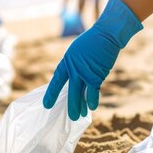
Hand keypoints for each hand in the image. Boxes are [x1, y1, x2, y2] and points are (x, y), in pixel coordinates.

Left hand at [43, 0, 142, 119]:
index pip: (57, 80)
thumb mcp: (76, 52)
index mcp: (67, 62)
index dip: (51, 93)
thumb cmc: (92, 42)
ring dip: (80, 106)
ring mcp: (85, 73)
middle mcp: (74, 69)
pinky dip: (92, 100)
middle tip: (67, 117)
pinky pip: (93, 92)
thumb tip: (73, 78)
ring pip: (80, 94)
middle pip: (69, 91)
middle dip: (68, 105)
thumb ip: (73, 65)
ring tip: (77, 117)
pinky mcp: (97, 75)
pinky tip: (92, 108)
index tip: (46, 105)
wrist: (106, 35)